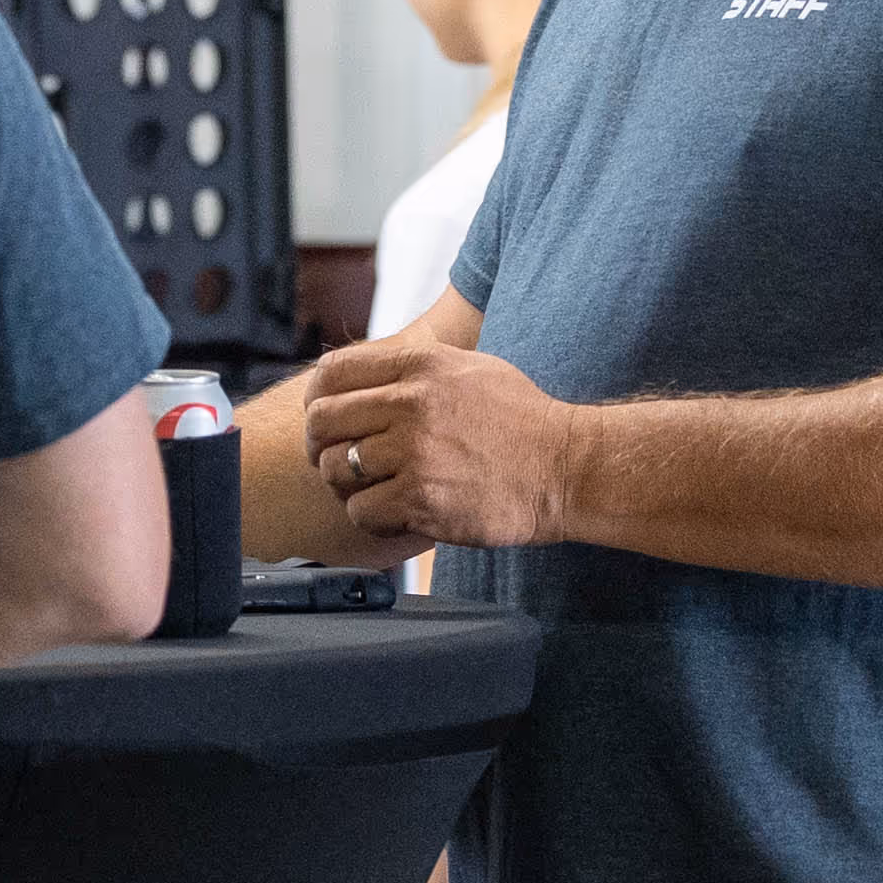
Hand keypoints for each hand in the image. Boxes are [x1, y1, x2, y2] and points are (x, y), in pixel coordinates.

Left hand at [299, 335, 582, 551]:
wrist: (565, 468)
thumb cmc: (520, 419)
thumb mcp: (468, 367)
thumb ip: (413, 366)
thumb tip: (361, 374)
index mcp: (420, 365)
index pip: (333, 371)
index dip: (317, 398)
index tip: (324, 419)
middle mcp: (412, 404)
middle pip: (323, 421)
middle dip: (321, 445)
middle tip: (336, 461)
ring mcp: (416, 453)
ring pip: (337, 469)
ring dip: (346, 485)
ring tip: (371, 489)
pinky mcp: (423, 499)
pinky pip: (362, 511)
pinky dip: (370, 516)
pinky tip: (393, 513)